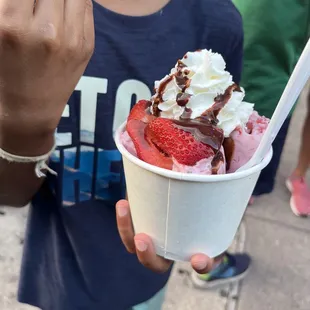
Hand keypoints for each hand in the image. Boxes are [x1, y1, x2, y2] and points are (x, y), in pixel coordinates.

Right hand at [0, 0, 93, 153]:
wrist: (30, 109)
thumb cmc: (6, 69)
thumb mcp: (1, 30)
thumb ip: (12, 5)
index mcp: (13, 25)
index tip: (26, 2)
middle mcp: (47, 31)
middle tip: (39, 5)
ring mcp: (72, 40)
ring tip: (52, 6)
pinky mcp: (88, 46)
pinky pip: (86, 7)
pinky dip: (75, 2)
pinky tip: (64, 9)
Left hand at [116, 200, 213, 273]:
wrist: (183, 191)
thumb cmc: (203, 199)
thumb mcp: (215, 199)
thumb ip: (221, 196)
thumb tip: (245, 175)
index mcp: (193, 246)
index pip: (201, 262)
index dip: (202, 264)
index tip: (199, 259)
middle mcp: (170, 248)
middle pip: (156, 263)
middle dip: (147, 256)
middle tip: (143, 240)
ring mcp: (153, 236)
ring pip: (134, 245)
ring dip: (126, 230)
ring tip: (123, 207)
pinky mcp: (140, 222)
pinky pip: (128, 226)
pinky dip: (124, 218)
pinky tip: (124, 203)